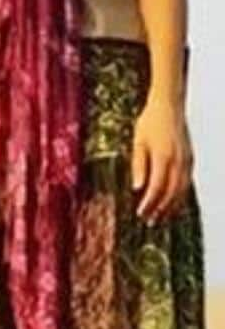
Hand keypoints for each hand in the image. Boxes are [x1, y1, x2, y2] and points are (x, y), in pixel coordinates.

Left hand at [131, 96, 192, 223]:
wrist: (169, 107)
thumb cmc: (149, 123)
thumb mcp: (138, 142)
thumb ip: (139, 165)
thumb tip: (137, 188)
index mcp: (164, 157)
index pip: (157, 188)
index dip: (149, 203)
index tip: (141, 213)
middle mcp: (179, 162)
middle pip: (171, 193)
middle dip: (161, 209)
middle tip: (150, 221)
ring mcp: (187, 161)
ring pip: (182, 190)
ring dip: (172, 206)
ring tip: (161, 217)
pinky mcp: (190, 160)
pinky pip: (186, 183)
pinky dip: (179, 196)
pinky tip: (172, 202)